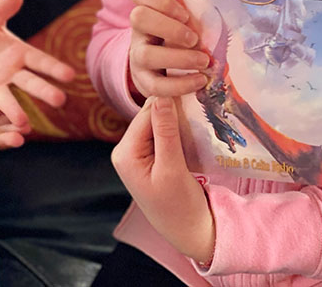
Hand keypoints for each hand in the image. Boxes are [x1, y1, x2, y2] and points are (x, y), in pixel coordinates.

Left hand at [0, 0, 76, 133]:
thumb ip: (2, 9)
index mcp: (19, 54)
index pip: (40, 61)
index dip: (54, 68)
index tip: (71, 75)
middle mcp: (11, 74)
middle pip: (30, 82)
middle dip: (44, 91)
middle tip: (61, 101)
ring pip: (8, 100)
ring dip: (16, 111)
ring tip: (25, 123)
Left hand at [111, 96, 215, 263]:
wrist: (188, 231)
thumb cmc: (179, 205)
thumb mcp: (172, 168)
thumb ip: (166, 132)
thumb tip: (162, 96)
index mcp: (124, 153)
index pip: (145, 115)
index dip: (168, 101)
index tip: (191, 90)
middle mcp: (125, 151)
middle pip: (149, 116)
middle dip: (171, 110)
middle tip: (197, 101)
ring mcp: (137, 154)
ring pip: (157, 123)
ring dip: (175, 119)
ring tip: (196, 114)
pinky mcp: (150, 157)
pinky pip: (161, 133)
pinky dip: (176, 129)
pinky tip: (191, 128)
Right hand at [128, 0, 208, 98]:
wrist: (164, 70)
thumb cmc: (182, 37)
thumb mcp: (185, 20)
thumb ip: (196, 12)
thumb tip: (226, 8)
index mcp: (148, 9)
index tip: (184, 13)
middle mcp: (139, 30)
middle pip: (138, 17)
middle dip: (170, 27)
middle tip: (194, 38)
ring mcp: (137, 55)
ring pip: (146, 54)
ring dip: (179, 58)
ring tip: (203, 61)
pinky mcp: (144, 81)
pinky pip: (155, 85)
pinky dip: (180, 84)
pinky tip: (199, 80)